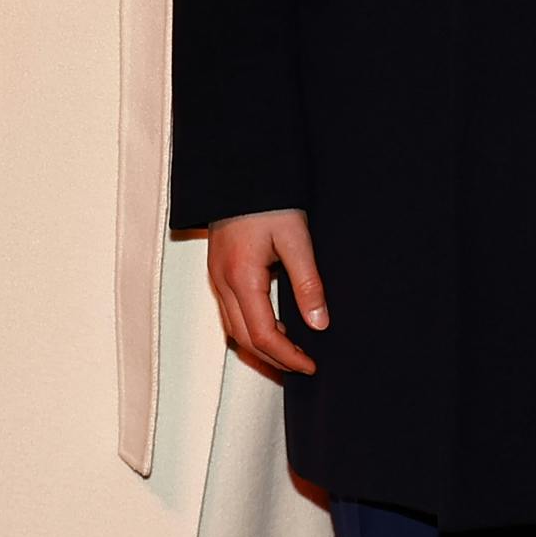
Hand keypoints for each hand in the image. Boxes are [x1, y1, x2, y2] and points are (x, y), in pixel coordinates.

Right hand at [209, 209, 327, 378]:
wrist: (240, 170)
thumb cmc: (269, 200)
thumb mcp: (296, 238)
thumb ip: (308, 283)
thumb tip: (319, 324)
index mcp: (242, 278)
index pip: (263, 335)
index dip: (288, 356)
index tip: (311, 365)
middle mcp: (223, 283)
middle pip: (244, 339)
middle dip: (274, 359)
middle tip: (304, 366)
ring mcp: (217, 277)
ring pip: (234, 329)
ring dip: (261, 346)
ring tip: (291, 352)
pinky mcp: (218, 270)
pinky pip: (230, 313)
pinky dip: (250, 328)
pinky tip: (274, 325)